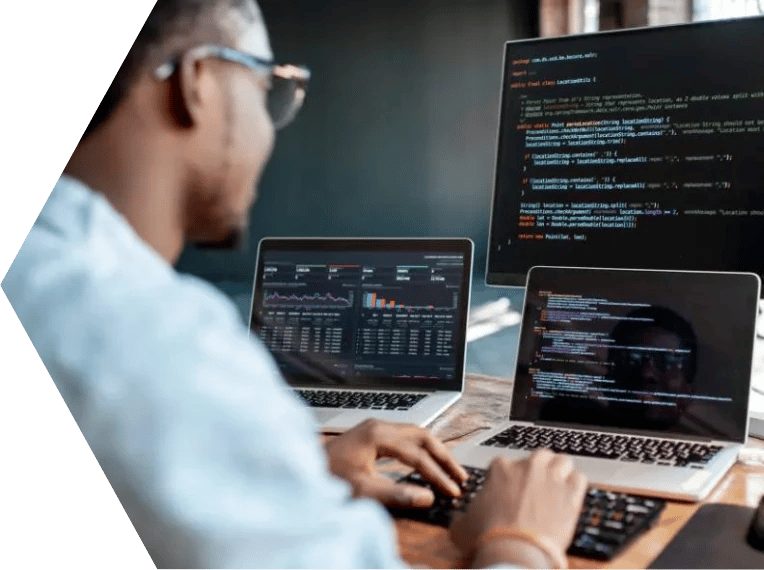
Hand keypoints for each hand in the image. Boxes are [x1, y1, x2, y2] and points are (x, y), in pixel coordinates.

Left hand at [324, 419, 467, 507]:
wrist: (302, 468)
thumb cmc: (327, 477)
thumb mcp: (362, 490)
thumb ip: (395, 494)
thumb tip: (427, 497)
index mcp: (378, 435)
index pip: (418, 455)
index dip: (438, 474)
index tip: (452, 491)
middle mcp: (379, 426)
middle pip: (423, 436)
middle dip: (444, 457)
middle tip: (460, 477)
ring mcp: (375, 428)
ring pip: (415, 434)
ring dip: (434, 452)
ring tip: (450, 471)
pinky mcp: (371, 435)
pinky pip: (405, 438)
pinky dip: (421, 450)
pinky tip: (426, 464)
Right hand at [450, 450, 586, 566]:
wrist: (514, 552)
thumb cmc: (488, 538)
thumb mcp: (463, 525)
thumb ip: (464, 515)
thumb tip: (461, 519)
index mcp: (500, 468)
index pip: (508, 464)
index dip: (510, 479)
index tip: (511, 493)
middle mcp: (527, 466)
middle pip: (539, 456)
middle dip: (539, 469)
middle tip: (537, 487)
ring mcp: (551, 477)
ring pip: (562, 461)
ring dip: (560, 472)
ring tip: (558, 488)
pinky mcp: (571, 493)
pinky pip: (579, 478)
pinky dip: (576, 486)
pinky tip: (571, 497)